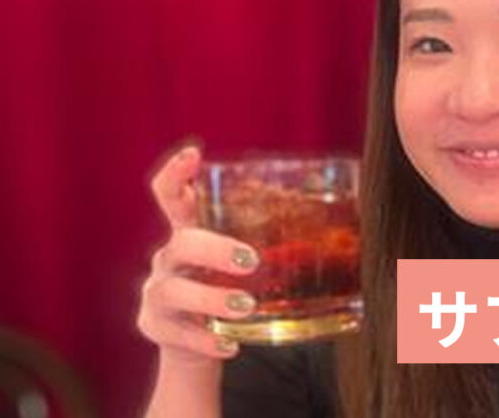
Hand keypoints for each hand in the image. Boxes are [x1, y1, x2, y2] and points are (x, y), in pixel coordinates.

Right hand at [137, 146, 259, 365]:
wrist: (197, 343)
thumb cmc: (228, 289)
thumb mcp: (241, 263)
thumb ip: (272, 242)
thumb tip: (343, 226)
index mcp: (189, 233)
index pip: (170, 195)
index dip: (176, 173)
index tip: (193, 155)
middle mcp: (168, 259)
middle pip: (181, 243)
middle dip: (215, 249)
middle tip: (251, 260)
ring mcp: (157, 294)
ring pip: (175, 291)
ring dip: (212, 298)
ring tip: (247, 306)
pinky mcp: (156, 328)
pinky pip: (178, 333)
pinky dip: (206, 340)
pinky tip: (231, 344)